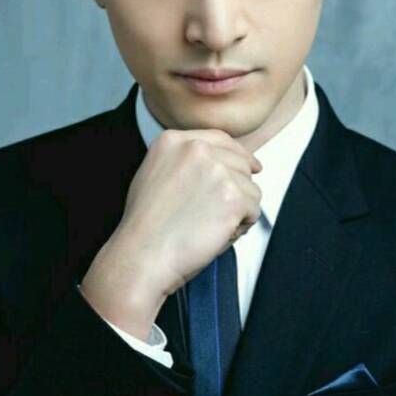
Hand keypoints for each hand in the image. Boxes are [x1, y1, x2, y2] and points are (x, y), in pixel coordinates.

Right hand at [80, 128, 262, 332]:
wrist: (142, 256)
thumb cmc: (146, 227)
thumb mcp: (154, 174)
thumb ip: (184, 161)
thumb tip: (222, 161)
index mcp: (173, 140)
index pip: (221, 139)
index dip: (239, 155)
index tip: (252, 166)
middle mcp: (196, 149)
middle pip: (241, 164)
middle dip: (236, 190)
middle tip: (211, 214)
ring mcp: (217, 171)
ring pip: (250, 189)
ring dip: (238, 211)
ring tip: (207, 226)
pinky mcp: (233, 196)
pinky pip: (253, 211)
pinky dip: (240, 227)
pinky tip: (214, 234)